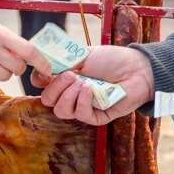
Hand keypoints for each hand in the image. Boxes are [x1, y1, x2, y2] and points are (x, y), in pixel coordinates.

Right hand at [34, 46, 154, 124]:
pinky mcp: (97, 118)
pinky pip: (81, 115)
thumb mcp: (82, 55)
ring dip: (69, 95)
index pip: (42, 85)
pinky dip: (83, 101)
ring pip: (61, 112)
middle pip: (48, 101)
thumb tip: (37, 68)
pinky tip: (91, 90)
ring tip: (83, 83)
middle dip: (55, 87)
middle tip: (71, 75)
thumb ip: (60, 62)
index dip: (40, 79)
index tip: (47, 69)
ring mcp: (84, 108)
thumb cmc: (112, 60)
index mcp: (65, 80)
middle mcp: (72, 95)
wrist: (137, 68)